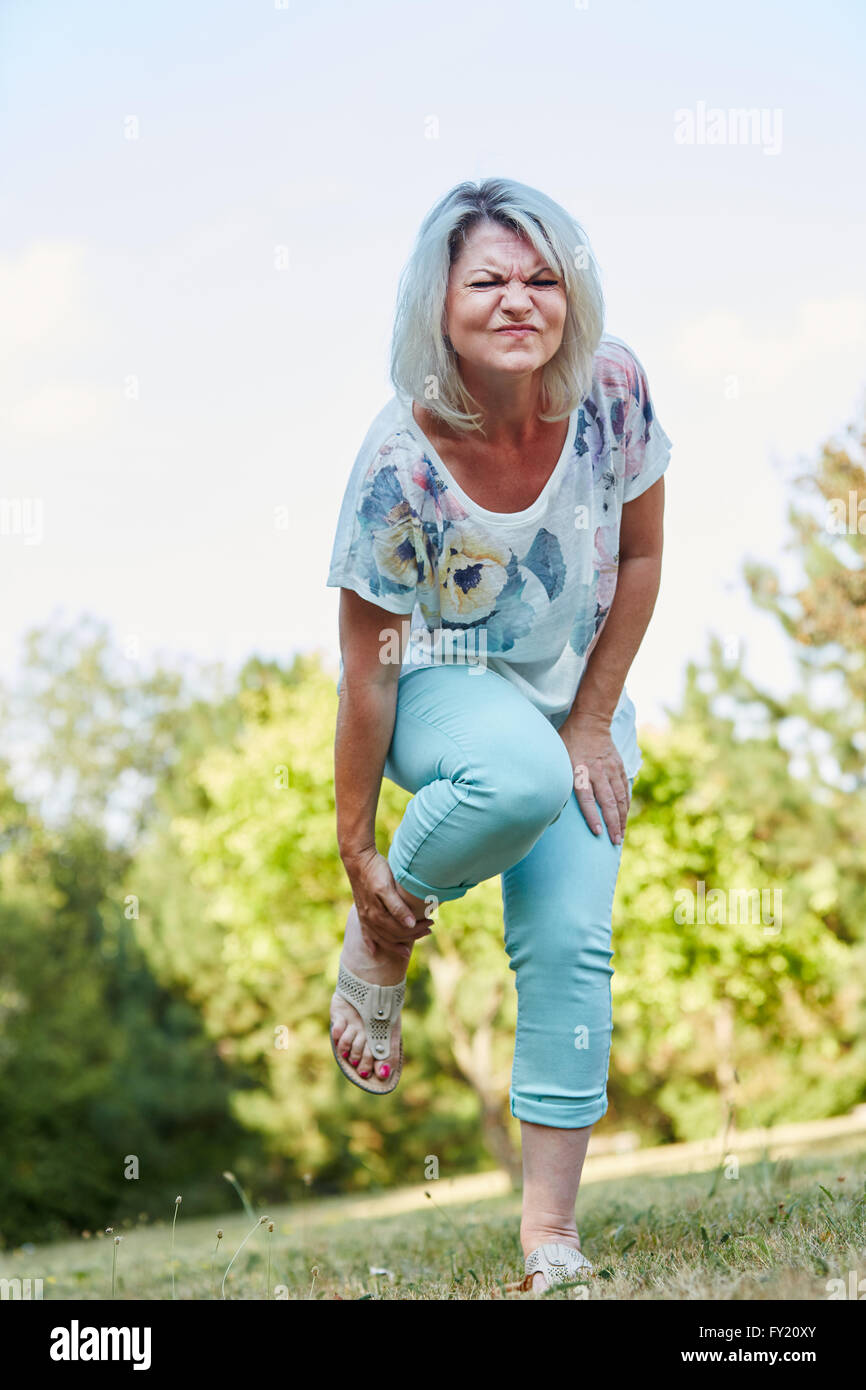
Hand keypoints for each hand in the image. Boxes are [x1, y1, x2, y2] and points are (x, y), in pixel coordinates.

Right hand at [341, 846, 432, 959]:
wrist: (357, 859)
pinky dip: (371, 943)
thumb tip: (410, 925)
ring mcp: (364, 916)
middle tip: (429, 929)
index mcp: (378, 914)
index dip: (417, 930)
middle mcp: (370, 919)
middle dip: (412, 935)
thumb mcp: (386, 887)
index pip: (401, 931)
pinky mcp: (361, 912)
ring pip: (382, 937)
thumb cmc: (375, 871)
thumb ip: (397, 907)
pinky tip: (374, 951)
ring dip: (397, 942)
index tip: (431, 924)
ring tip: (411, 942)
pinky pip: (366, 933)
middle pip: (393, 935)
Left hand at [558, 712, 629, 844]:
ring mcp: (611, 769)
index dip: (593, 816)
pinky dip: (626, 805)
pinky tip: (625, 817)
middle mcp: (597, 771)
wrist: (590, 721)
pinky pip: (624, 789)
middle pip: (608, 802)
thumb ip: (555, 776)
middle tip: (614, 842)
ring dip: (621, 818)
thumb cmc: (568, 741)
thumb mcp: (556, 756)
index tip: (598, 832)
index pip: (587, 797)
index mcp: (580, 770)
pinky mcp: (619, 767)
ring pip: (619, 797)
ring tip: (621, 835)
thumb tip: (544, 800)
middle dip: (612, 823)